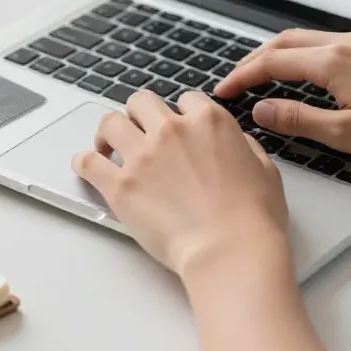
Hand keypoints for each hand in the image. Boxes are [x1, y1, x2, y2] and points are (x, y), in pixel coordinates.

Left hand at [72, 90, 287, 277]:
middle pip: (140, 102)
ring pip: (110, 122)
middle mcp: (172, 130)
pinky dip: (85, 162)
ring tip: (108, 146)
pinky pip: (88, 162)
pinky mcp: (120, 186)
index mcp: (208, 121)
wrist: (230, 251)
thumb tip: (235, 141)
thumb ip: (245, 146)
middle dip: (139, 115)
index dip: (180, 113)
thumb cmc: (252, 218)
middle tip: (139, 131)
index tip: (176, 127)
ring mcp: (142, 156)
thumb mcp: (265, 170)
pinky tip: (89, 167)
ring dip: (109, 132)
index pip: (185, 99)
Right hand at [215, 29, 350, 164]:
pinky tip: (302, 72)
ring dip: (278, 55)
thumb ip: (297, 119)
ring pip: (305, 39)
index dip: (243, 77)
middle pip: (284, 43)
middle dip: (254, 61)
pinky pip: (326, 43)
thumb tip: (262, 111)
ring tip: (261, 76)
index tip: (225, 91)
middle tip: (236, 82)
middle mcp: (344, 43)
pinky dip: (302, 54)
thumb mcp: (344, 134)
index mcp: (332, 61)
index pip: (272, 63)